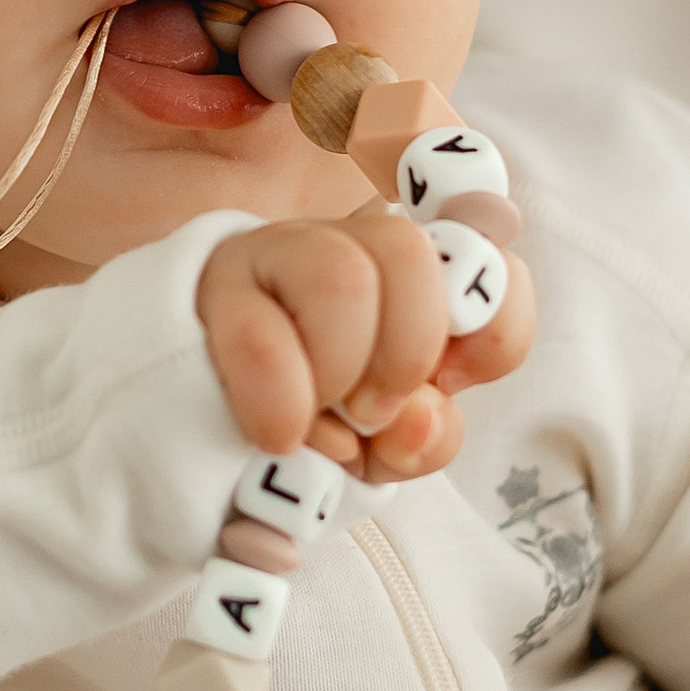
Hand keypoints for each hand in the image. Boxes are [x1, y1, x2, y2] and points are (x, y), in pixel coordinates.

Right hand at [196, 204, 535, 485]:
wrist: (193, 431)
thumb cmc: (310, 431)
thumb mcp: (383, 447)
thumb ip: (421, 437)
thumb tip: (420, 418)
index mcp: (409, 275)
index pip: (487, 250)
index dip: (495, 322)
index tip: (457, 384)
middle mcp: (348, 243)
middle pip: (410, 252)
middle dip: (408, 351)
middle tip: (376, 414)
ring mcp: (275, 253)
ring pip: (342, 276)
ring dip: (343, 373)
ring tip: (322, 429)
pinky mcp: (211, 288)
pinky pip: (258, 338)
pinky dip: (282, 403)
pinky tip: (278, 436)